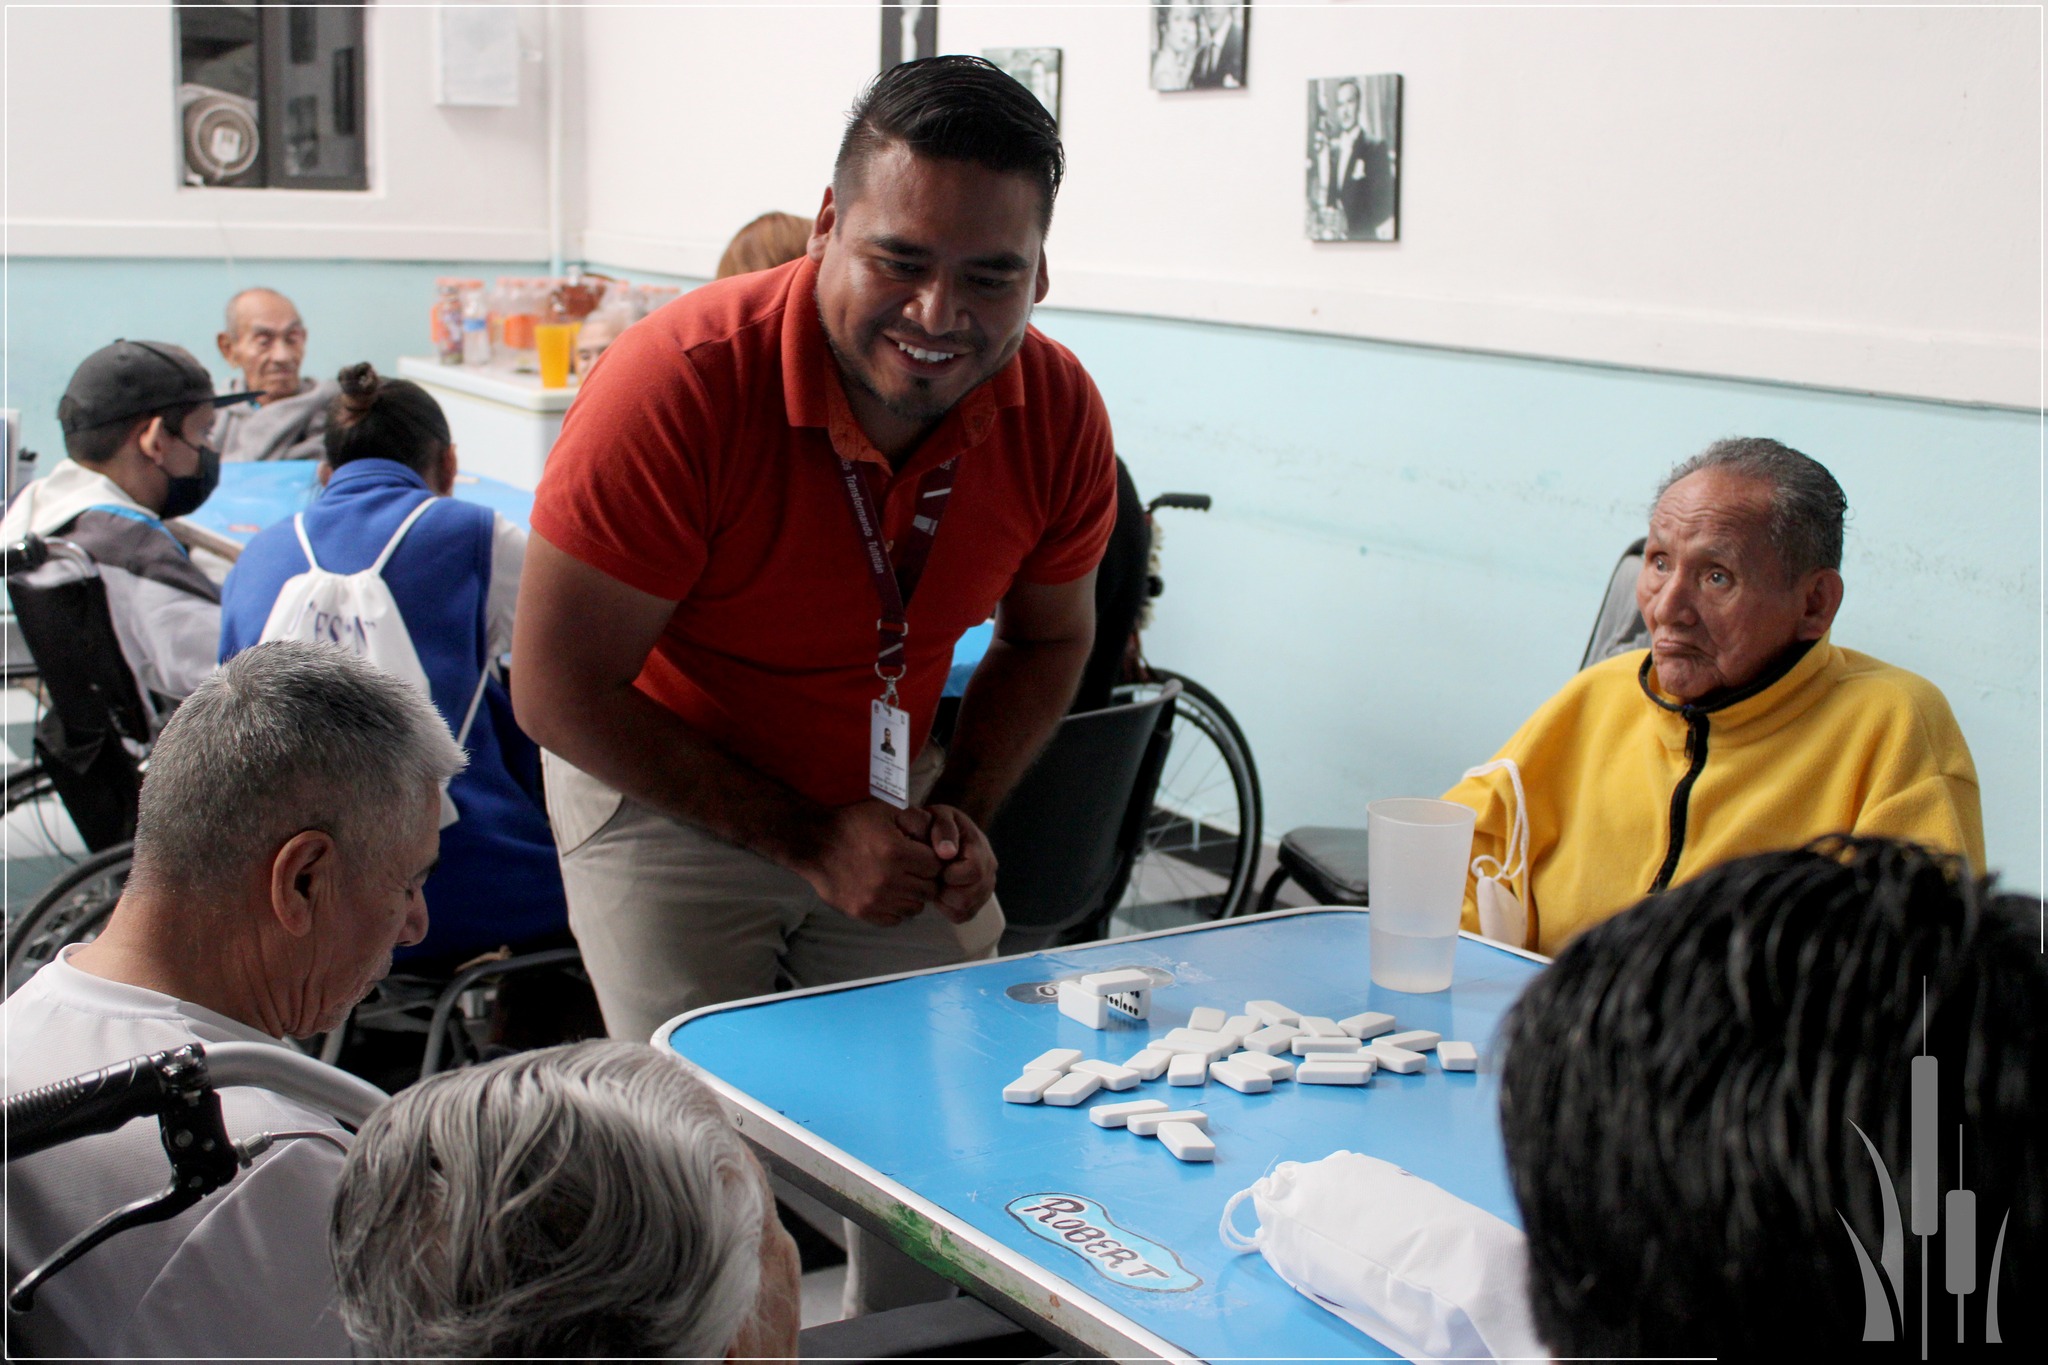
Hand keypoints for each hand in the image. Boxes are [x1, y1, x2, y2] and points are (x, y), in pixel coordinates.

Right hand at [800, 800, 942, 926]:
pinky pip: (895, 919)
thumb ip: (918, 821)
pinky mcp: (862, 911)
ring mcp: (875, 899)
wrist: (814, 842)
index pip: (936, 866)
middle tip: (914, 869)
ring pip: (915, 907)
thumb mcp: (886, 810)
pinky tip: (888, 893)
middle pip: (929, 889)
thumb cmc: (853, 823)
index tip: (922, 854)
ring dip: (913, 895)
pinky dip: (896, 908)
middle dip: (926, 878)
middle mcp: (888, 879)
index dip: (933, 859)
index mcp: (897, 852)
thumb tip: (942, 840)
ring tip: (900, 881)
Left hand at [898, 803, 997, 924]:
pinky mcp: (978, 899)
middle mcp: (989, 867)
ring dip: (946, 900)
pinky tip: (942, 892)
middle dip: (946, 890)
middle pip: (970, 896)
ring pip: (967, 908)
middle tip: (934, 878)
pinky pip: (964, 915)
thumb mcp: (938, 816)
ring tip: (937, 883)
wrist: (945, 831)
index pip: (974, 872)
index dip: (951, 875)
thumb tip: (947, 852)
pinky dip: (949, 908)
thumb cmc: (938, 824)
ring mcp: (986, 885)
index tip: (937, 867)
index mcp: (980, 846)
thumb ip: (943, 829)